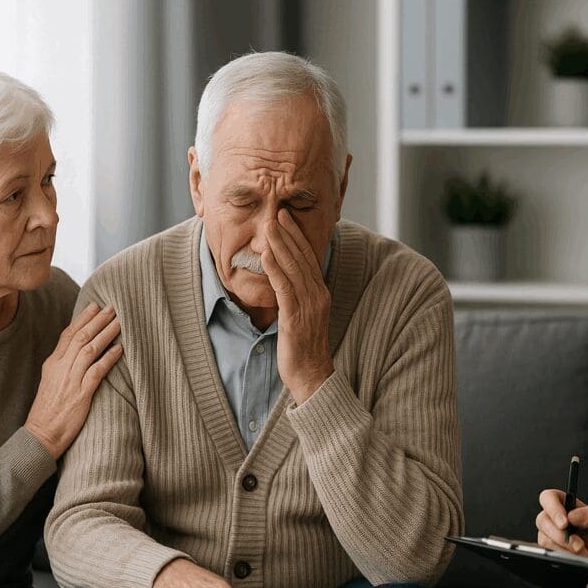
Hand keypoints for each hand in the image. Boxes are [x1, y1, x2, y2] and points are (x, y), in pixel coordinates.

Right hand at [26, 303, 122, 457]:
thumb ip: (63, 366)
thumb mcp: (51, 383)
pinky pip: (97, 371)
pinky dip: (108, 358)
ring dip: (105, 333)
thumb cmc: (48, 412)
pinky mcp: (80, 394)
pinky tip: (119, 349)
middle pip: (80, 336)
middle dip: (97, 320)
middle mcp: (60, 368)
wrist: (40, 435)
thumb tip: (78, 352)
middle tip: (113, 306)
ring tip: (119, 322)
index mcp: (52, 364)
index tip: (95, 305)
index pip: (67, 334)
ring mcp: (70, 380)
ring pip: (89, 349)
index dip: (82, 318)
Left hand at [260, 209, 333, 404]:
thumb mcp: (302, 317)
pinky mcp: (296, 317)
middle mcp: (317, 295)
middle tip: (277, 211)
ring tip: (269, 224)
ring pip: (294, 268)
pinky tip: (267, 254)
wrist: (312, 376)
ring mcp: (308, 306)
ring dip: (280, 244)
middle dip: (289, 233)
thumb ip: (296, 297)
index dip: (297, 236)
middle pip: (302, 258)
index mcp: (320, 293)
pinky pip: (285, 288)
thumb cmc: (303, 349)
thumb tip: (284, 282)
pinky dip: (275, 269)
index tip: (286, 217)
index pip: (308, 258)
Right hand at [535, 489, 587, 574]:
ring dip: (564, 549)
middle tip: (579, 545)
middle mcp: (553, 518)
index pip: (548, 498)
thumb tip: (571, 516)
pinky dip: (563, 556)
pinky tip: (576, 558)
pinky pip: (548, 553)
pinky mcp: (550, 550)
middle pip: (543, 521)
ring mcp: (549, 535)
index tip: (565, 523)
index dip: (553, 509)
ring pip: (544, 539)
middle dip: (561, 536)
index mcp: (564, 503)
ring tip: (583, 553)